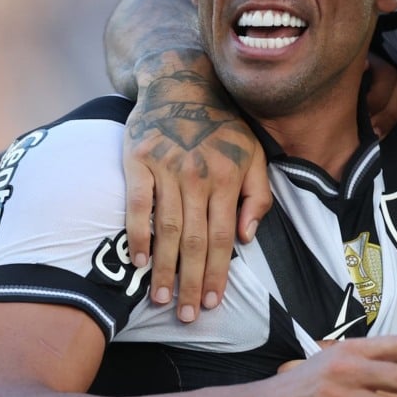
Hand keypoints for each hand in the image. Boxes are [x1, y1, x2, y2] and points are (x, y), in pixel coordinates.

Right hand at [123, 49, 270, 321]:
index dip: (217, 272)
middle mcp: (200, 175)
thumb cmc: (223, 125)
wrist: (182, 81)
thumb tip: (246, 238)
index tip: (211, 303)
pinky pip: (138, 205)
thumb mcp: (254, 154)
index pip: (223, 236)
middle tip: (184, 315)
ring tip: (160, 298)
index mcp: (230, 177)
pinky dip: (137, 235)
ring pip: (166, 229)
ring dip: (164, 268)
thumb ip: (258, 196)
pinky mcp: (139, 160)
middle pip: (194, 240)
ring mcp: (168, 168)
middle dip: (190, 282)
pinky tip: (138, 261)